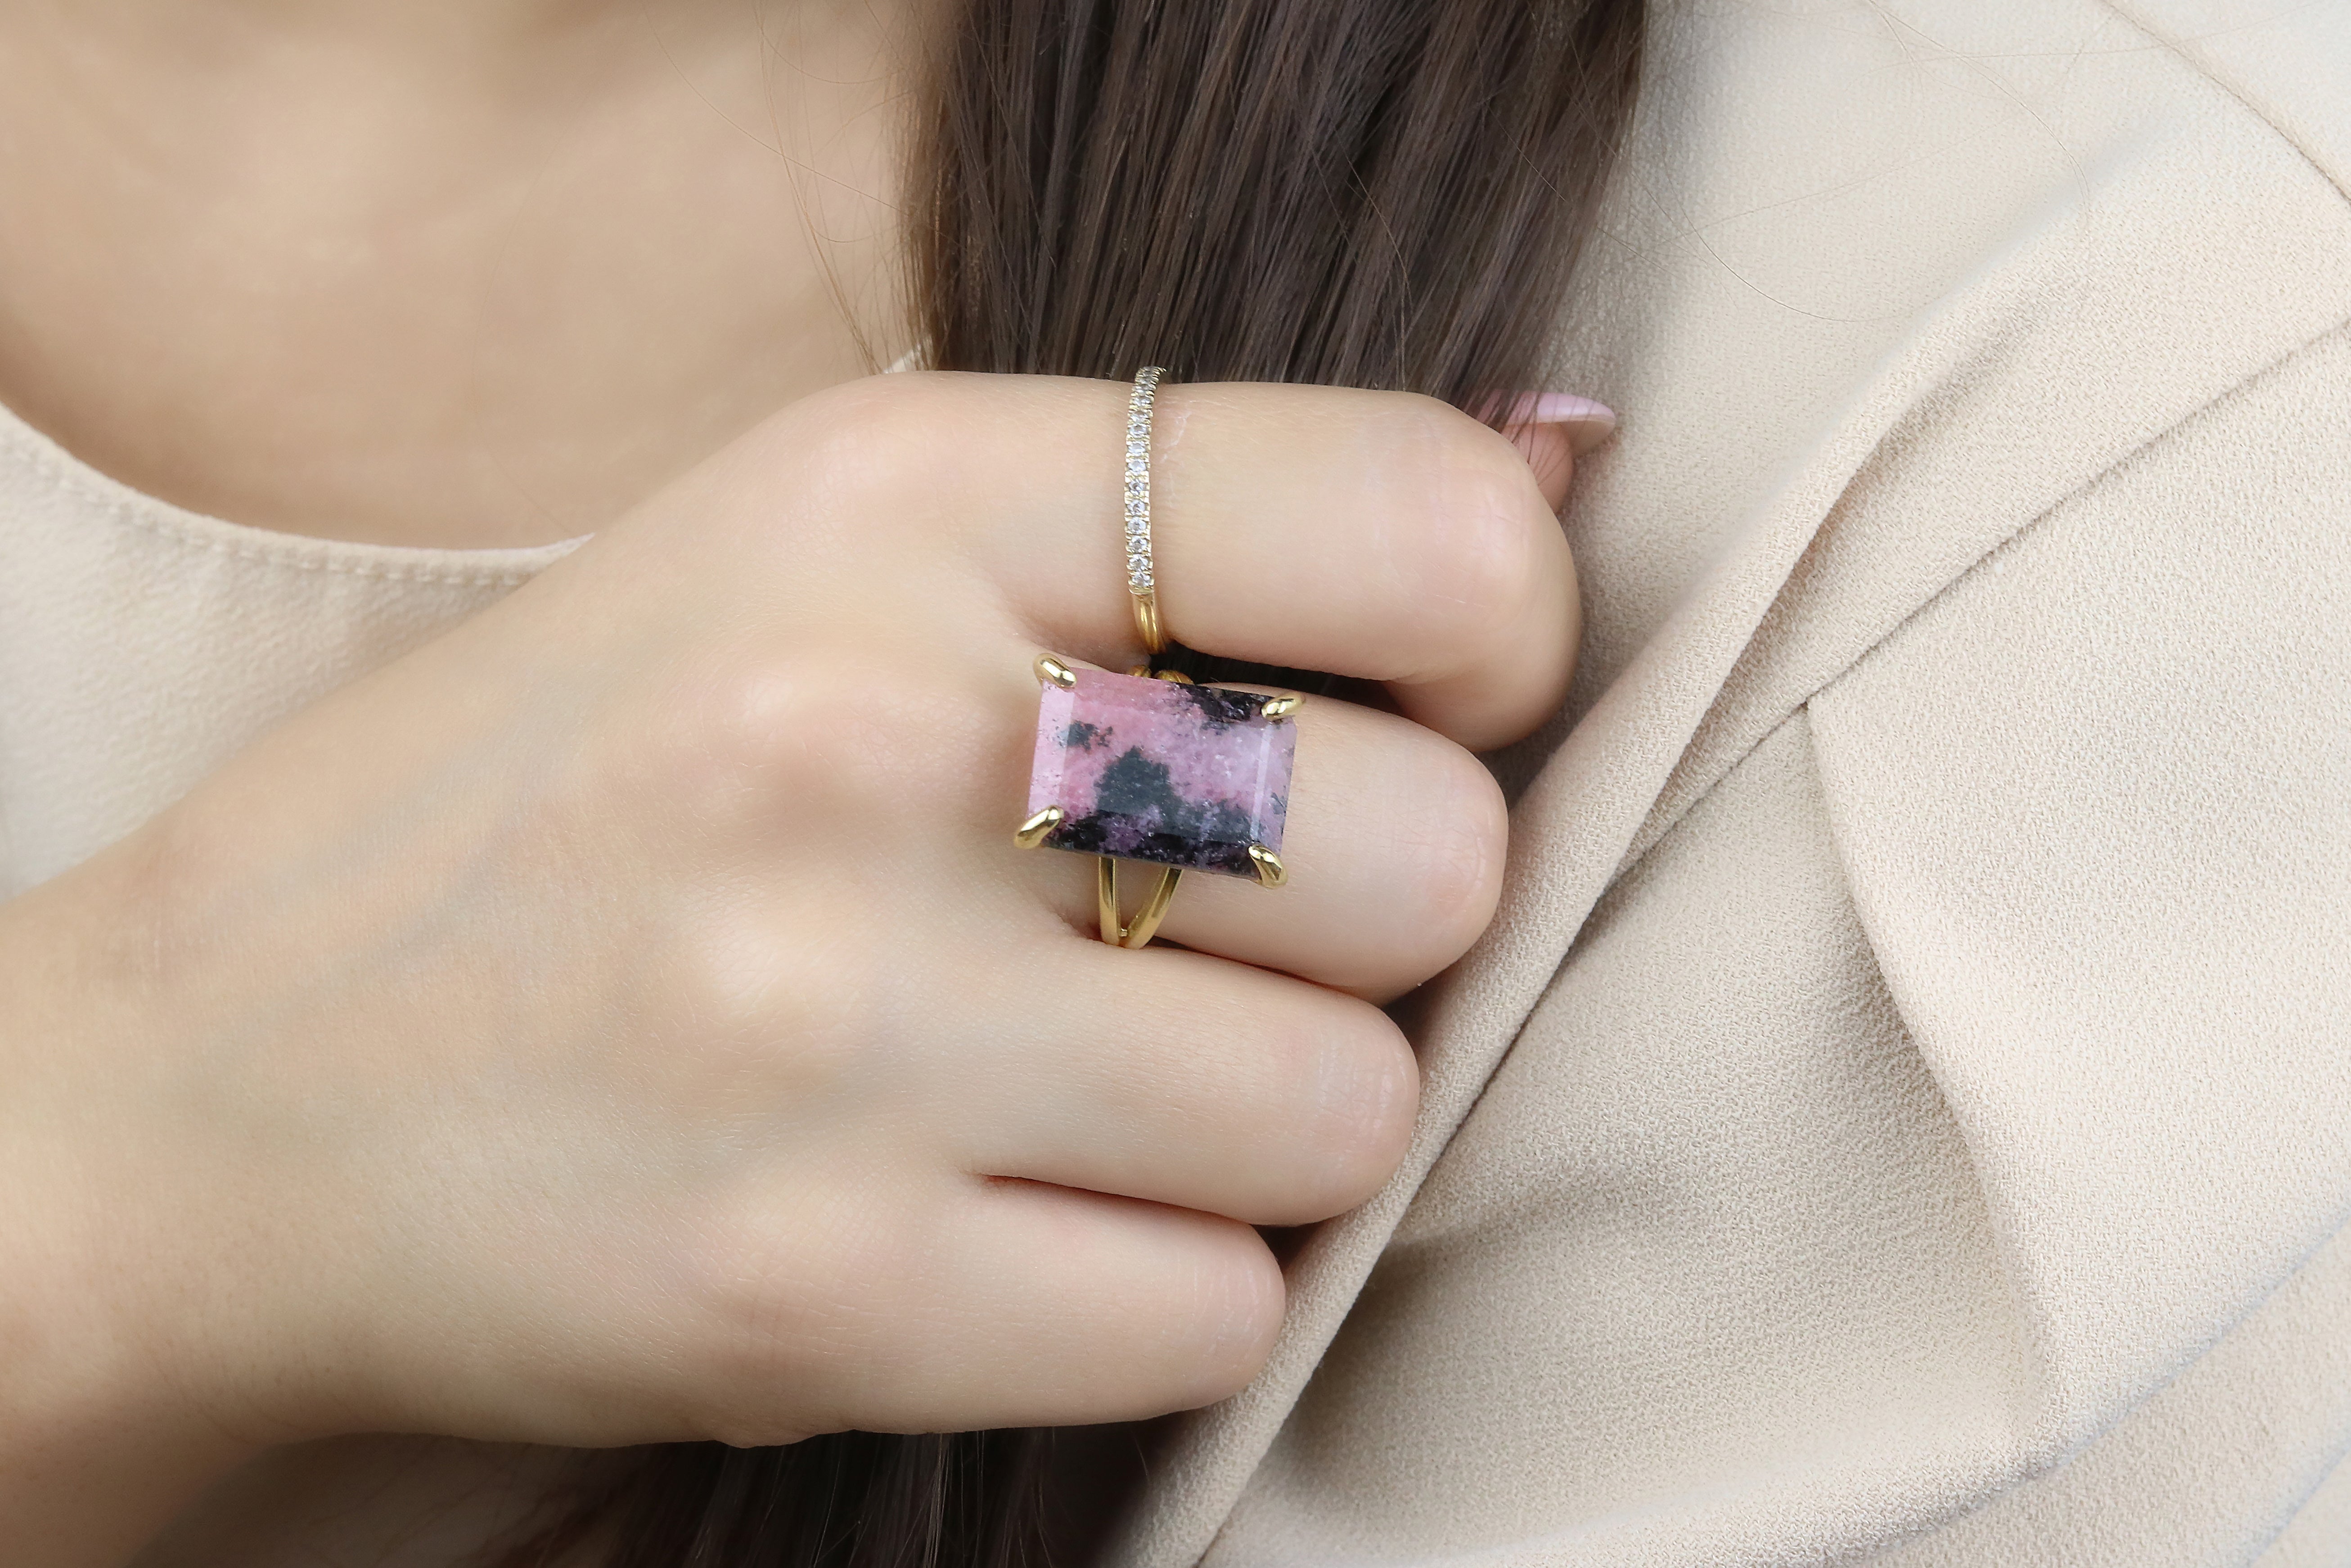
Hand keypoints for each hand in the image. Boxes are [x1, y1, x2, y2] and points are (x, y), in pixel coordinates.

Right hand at [0, 373, 1578, 1553]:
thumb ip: (1183, 516)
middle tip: (1210, 928)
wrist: (230, 1080)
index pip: (1419, 531)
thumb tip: (1559, 470)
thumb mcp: (828, 539)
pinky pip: (1221, 1310)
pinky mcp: (821, 1296)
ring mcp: (843, 1031)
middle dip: (1368, 917)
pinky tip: (1009, 1209)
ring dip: (1268, 1116)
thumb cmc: (585, 785)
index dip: (1495, 639)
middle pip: (1432, 859)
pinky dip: (1161, 1279)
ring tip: (1092, 1078)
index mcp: (898, 499)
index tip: (1417, 704)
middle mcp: (874, 739)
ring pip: (1353, 1114)